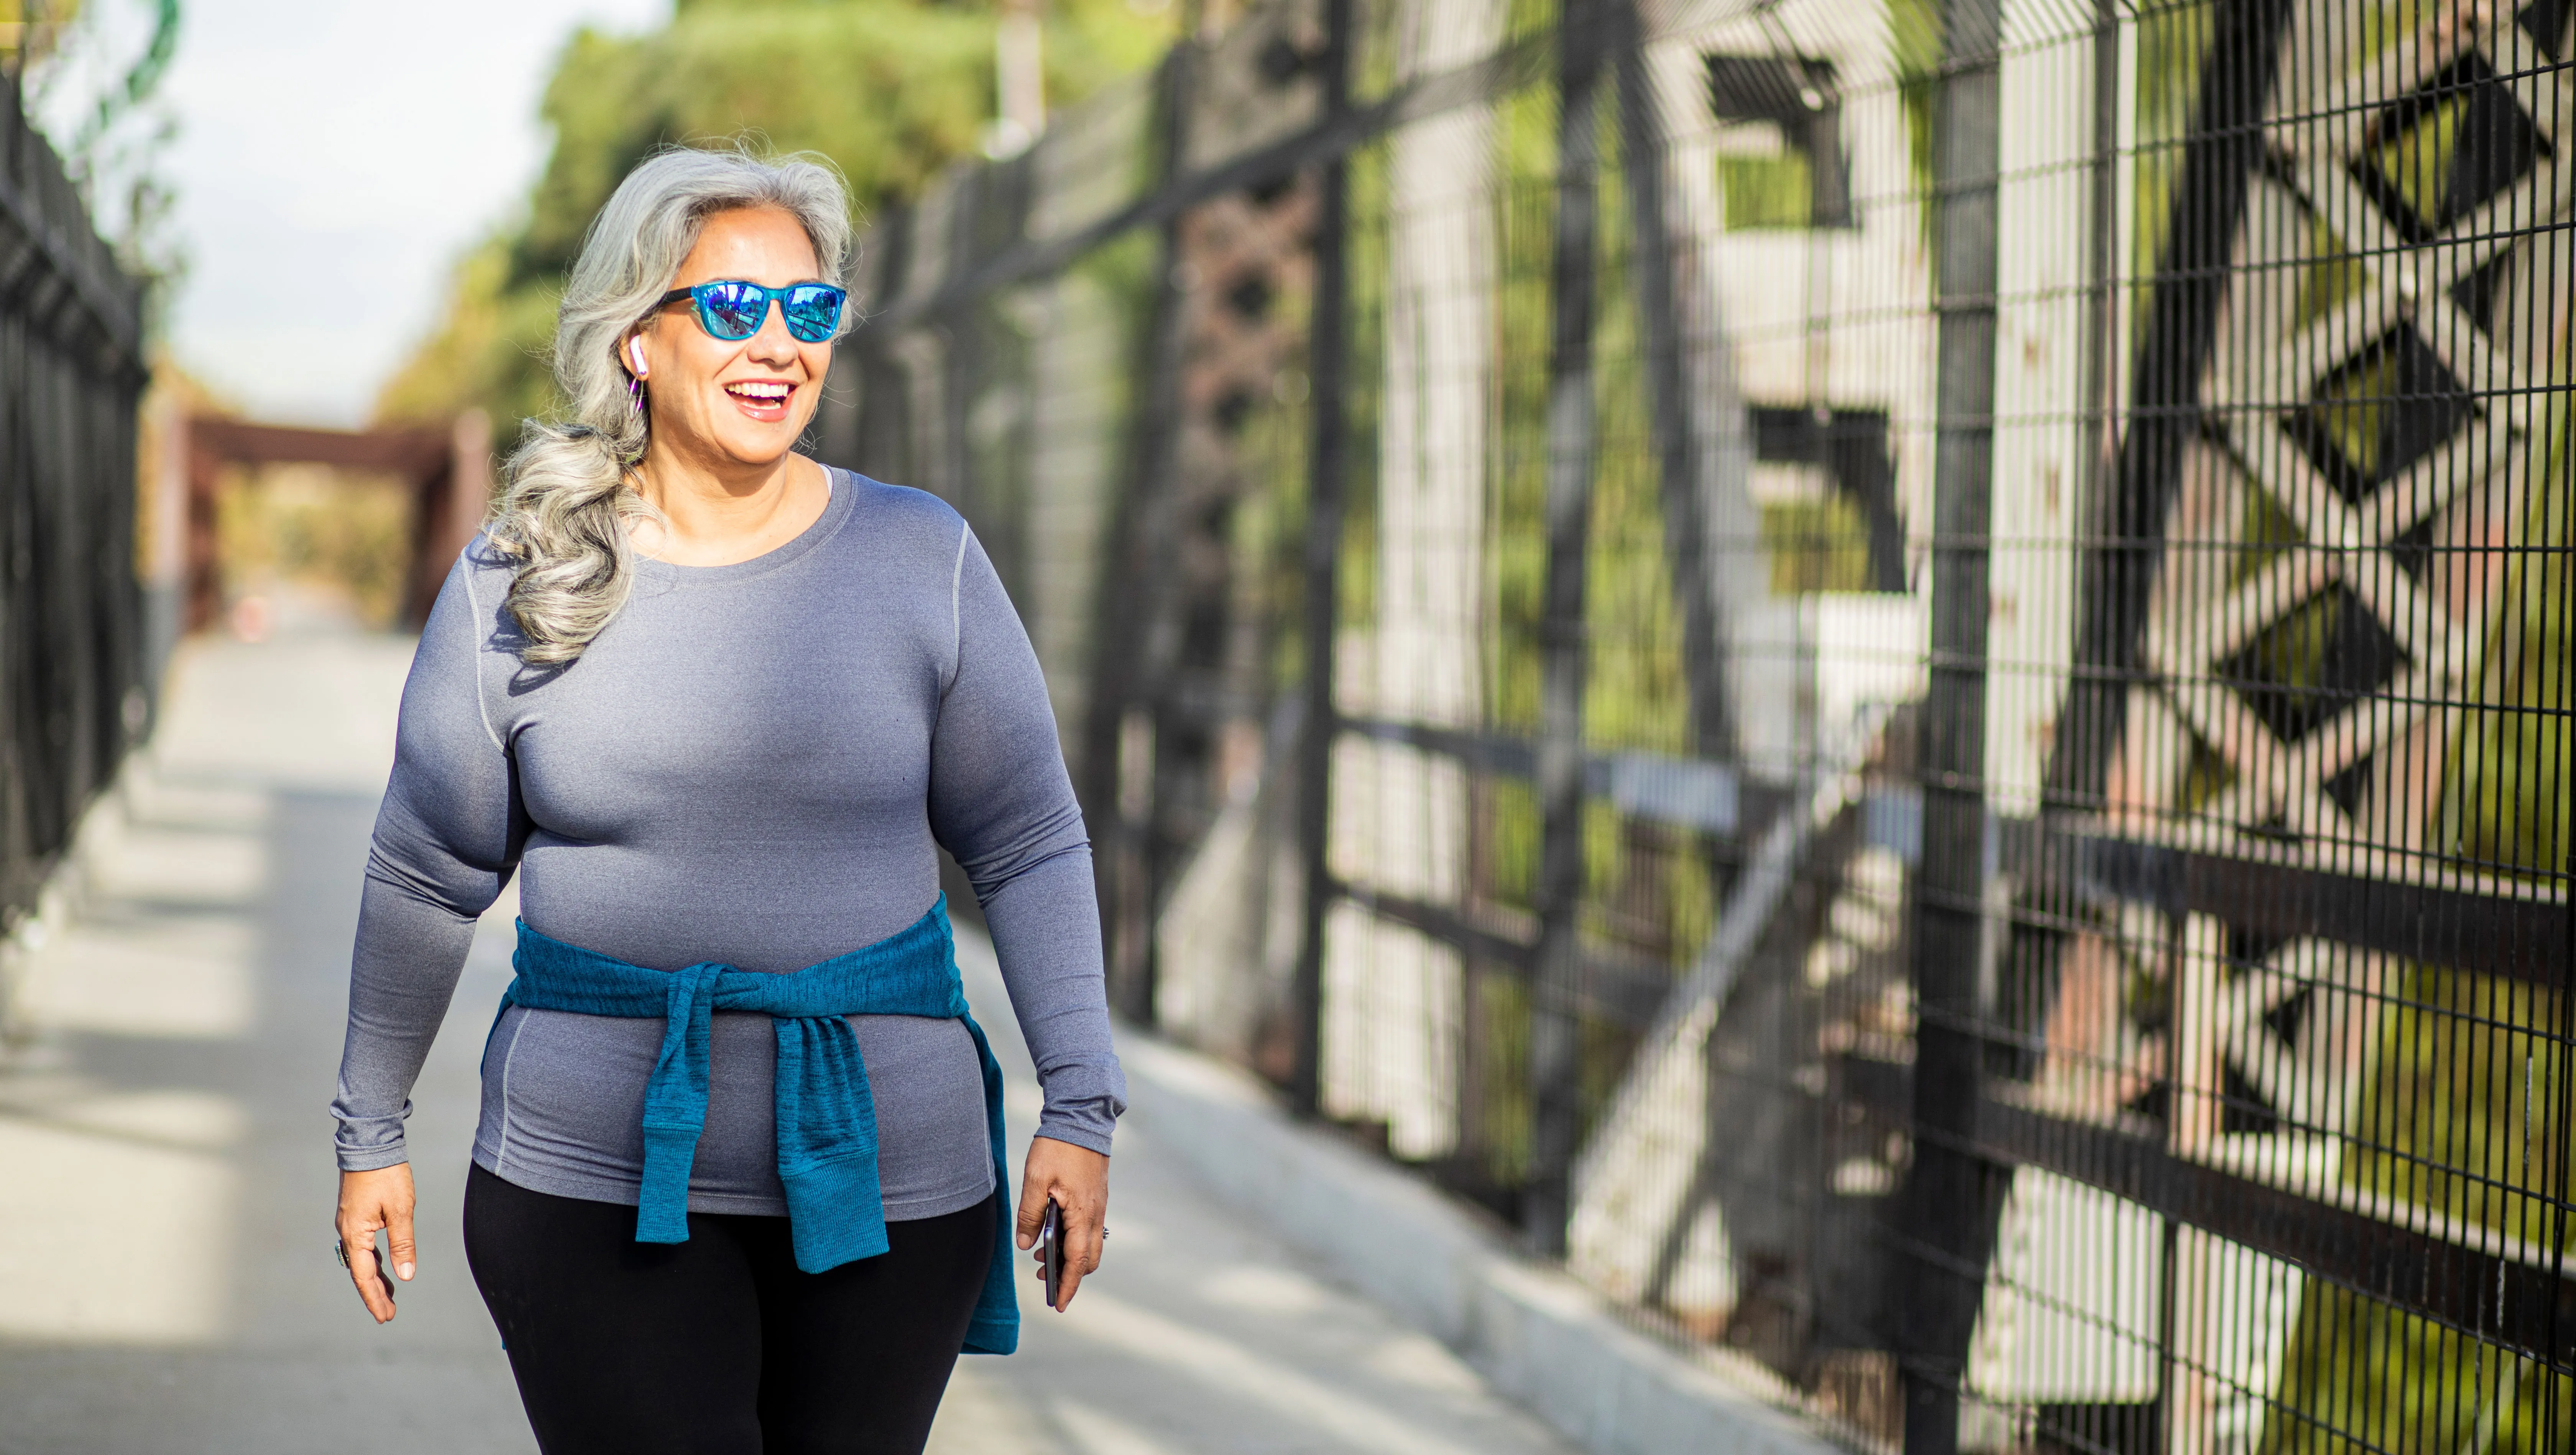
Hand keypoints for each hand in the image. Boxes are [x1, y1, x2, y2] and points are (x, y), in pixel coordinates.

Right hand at [336, 1164, 416, 1323]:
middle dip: (374, 1294)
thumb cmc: (386, 1175)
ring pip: (361, 1260)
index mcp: (355, 1234)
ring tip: (388, 1297)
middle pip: (360, 1271)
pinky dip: (373, 1261)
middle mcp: (347, 1232)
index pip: (364, 1275)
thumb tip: (406, 1275)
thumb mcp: (401, 1210)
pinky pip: (362, 1246)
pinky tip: (384, 1267)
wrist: (369, 1145)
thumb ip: (402, 1244)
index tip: (385, 1316)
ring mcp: (349, 1224)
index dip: (374, 1297)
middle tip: (388, 1314)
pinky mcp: (355, 1216)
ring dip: (374, 1279)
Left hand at [1015, 1136, 1107, 1310]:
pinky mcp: (1095, 1197)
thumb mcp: (1035, 1180)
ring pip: (1089, 1244)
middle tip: (1044, 1280)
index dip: (1066, 1285)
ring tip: (1039, 1256)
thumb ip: (1029, 1214)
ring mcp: (1098, 1206)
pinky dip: (1072, 1239)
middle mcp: (1096, 1214)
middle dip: (1068, 1275)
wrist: (1081, 1118)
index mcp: (1083, 1214)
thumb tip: (1024, 1243)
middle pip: (1088, 1259)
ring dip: (1068, 1257)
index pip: (1077, 1261)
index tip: (1058, 1304)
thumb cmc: (1058, 1147)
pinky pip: (1088, 1229)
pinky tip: (1051, 1232)